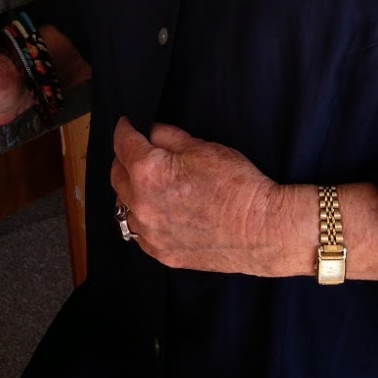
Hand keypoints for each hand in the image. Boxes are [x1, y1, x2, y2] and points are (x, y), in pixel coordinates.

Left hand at [110, 117, 290, 274]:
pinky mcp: (162, 253)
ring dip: (129, 192)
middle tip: (134, 151)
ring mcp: (150, 233)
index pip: (123, 144)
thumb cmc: (236, 184)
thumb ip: (169, 137)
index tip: (126, 124)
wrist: (261, 229)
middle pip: (117, 176)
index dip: (124, 129)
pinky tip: (153, 212)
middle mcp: (141, 204)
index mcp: (148, 171)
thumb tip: (152, 134)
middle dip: (123, 159)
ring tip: (142, 183)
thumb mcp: (202, 147)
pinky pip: (139, 233)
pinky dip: (141, 219)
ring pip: (124, 208)